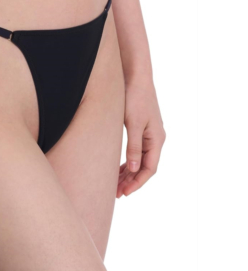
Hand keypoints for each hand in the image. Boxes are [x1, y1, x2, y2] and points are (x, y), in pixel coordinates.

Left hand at [118, 80, 165, 197]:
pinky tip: (117, 168)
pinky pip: (135, 151)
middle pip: (143, 166)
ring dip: (128, 173)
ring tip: (114, 185)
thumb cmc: (135, 98)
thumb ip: (134, 147)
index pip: (149, 168)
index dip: (137, 182)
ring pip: (138, 160)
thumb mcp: (133, 124)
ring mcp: (148, 134)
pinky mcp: (140, 129)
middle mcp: (155, 139)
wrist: (135, 77)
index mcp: (156, 139)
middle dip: (130, 181)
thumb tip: (133, 169)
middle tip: (115, 193)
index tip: (124, 193)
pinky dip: (126, 161)